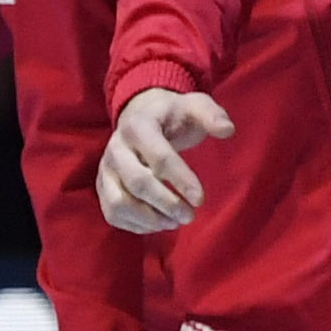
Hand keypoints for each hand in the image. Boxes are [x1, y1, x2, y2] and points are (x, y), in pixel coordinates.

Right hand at [102, 87, 231, 231]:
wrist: (140, 115)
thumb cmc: (173, 116)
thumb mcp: (195, 106)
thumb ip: (211, 115)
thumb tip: (227, 130)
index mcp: (138, 126)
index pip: (158, 157)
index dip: (180, 180)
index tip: (200, 199)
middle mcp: (115, 148)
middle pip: (137, 183)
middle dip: (166, 203)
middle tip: (190, 216)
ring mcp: (106, 169)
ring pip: (119, 203)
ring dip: (149, 218)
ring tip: (175, 222)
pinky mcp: (102, 186)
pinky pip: (113, 213)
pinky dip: (136, 225)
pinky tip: (159, 223)